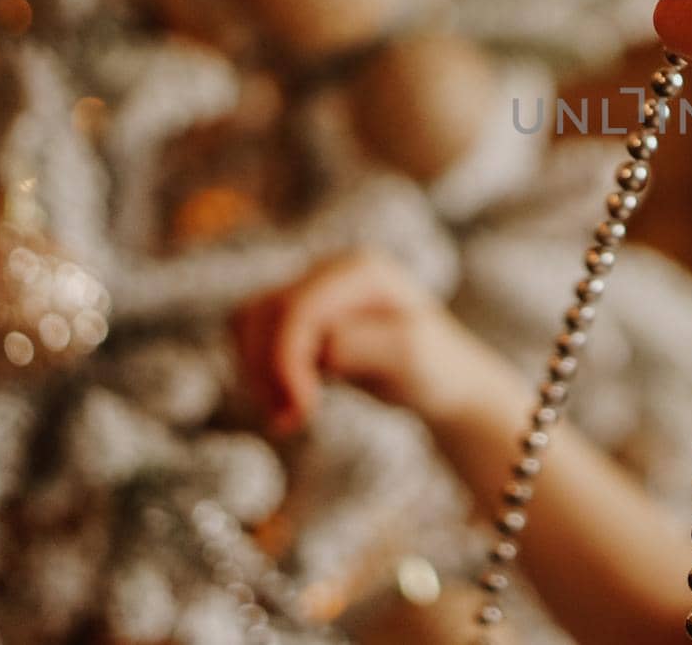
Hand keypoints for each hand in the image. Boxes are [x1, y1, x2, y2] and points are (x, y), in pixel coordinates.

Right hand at [232, 251, 497, 431]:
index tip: (301, 410)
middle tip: (291, 420)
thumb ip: (364, 345)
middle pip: (265, 312)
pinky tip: (284, 404)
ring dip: (256, 372)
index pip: (298, 307)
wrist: (443, 378)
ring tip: (287, 417)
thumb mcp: (413, 355)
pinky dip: (257, 370)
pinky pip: (251, 334)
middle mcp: (330, 271)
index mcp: (361, 270)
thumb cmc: (436, 365)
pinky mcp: (297, 316)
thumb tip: (320, 346)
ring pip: (249, 321)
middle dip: (268, 370)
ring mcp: (312, 290)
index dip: (285, 359)